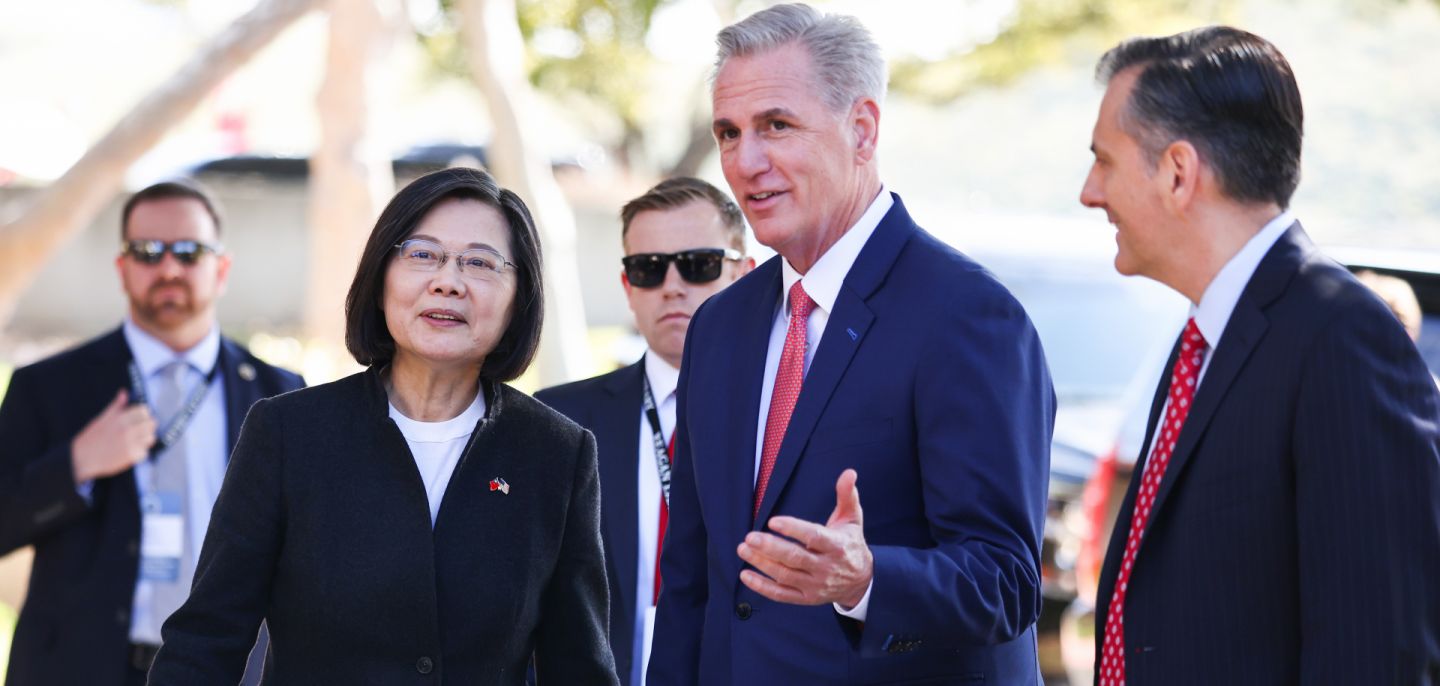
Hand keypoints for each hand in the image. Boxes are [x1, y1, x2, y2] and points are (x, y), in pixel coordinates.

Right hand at [71, 389, 154, 483]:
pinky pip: (145, 451)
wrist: (81, 458)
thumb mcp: (102, 418)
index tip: (138, 418)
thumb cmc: (91, 438)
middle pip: (152, 423)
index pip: (144, 410)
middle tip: (138, 430)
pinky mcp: (132, 456)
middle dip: (146, 426)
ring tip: (134, 441)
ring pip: (151, 437)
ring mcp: (131, 443)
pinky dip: (139, 452)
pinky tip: (129, 451)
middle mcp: (127, 429)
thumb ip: (116, 406)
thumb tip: (124, 392)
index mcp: (120, 418)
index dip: (142, 414)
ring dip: (145, 439)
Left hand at [737, 468, 872, 607]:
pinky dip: (761, 586)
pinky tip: (745, 574)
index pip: (814, 537)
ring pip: (785, 575)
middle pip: (795, 558)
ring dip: (761, 563)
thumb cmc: (850, 544)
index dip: (793, 529)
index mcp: (837, 546)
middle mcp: (826, 568)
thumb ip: (847, 495)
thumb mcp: (852, 519)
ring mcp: (815, 585)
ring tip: (743, 549)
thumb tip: (849, 473)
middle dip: (770, 547)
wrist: (861, 581)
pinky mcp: (806, 598)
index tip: (773, 521)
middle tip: (750, 537)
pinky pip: (781, 594)